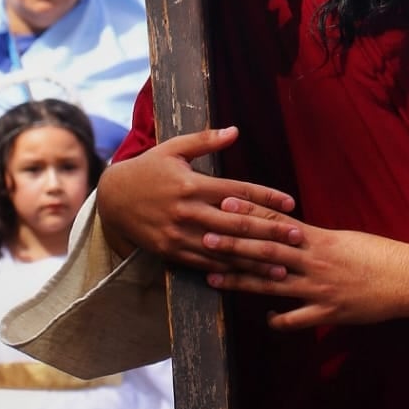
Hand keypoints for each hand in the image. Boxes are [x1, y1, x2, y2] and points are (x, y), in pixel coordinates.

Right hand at [96, 126, 297, 273]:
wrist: (111, 198)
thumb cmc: (147, 168)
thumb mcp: (173, 148)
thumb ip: (205, 140)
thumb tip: (235, 130)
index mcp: (193, 184)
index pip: (238, 191)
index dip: (266, 198)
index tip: (290, 203)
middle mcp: (188, 211)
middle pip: (237, 225)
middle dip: (270, 233)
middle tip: (296, 238)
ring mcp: (179, 235)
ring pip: (224, 251)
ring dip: (254, 260)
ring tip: (281, 268)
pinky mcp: (170, 252)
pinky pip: (203, 264)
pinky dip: (227, 271)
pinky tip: (247, 278)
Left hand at [203, 203, 408, 339]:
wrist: (408, 279)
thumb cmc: (380, 255)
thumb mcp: (346, 239)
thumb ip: (316, 239)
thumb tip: (290, 230)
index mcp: (319, 239)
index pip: (277, 223)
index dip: (248, 214)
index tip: (223, 204)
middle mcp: (314, 262)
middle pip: (266, 251)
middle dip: (234, 244)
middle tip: (205, 235)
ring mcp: (318, 290)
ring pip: (272, 284)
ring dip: (241, 280)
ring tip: (213, 276)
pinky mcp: (328, 314)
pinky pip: (297, 319)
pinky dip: (280, 320)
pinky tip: (264, 321)